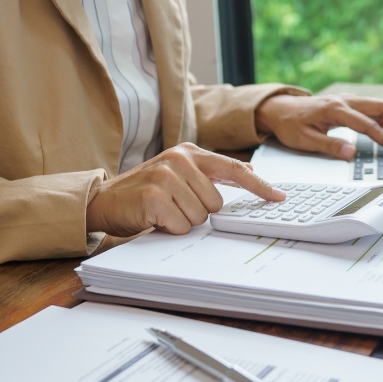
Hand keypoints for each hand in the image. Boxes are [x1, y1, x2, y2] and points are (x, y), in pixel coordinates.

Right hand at [86, 143, 285, 236]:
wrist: (104, 200)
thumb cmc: (145, 190)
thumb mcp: (179, 174)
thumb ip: (211, 173)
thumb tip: (249, 170)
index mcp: (189, 153)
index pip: (233, 168)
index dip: (259, 185)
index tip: (279, 197)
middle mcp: (179, 160)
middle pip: (216, 203)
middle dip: (198, 212)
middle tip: (174, 206)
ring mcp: (165, 177)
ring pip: (200, 216)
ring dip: (182, 221)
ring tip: (162, 211)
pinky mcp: (154, 197)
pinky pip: (181, 225)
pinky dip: (169, 228)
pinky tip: (154, 217)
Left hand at [255, 93, 382, 159]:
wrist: (279, 109)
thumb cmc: (290, 125)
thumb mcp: (305, 140)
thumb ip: (330, 146)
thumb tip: (352, 153)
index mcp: (335, 109)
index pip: (368, 125)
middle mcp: (345, 100)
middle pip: (382, 108)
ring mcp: (348, 99)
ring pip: (380, 106)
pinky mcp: (348, 102)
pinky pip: (372, 108)